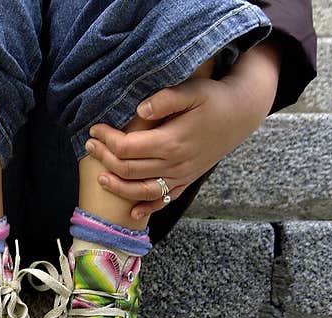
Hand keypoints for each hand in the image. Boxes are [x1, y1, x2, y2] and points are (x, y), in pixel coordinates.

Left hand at [84, 42, 280, 219]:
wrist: (242, 113)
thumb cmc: (214, 98)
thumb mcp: (193, 90)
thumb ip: (165, 99)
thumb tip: (139, 109)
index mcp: (172, 140)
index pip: (127, 146)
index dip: (107, 139)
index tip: (94, 129)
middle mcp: (175, 163)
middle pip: (129, 169)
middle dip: (105, 159)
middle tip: (89, 146)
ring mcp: (181, 175)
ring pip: (142, 190)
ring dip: (118, 187)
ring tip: (100, 178)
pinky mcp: (187, 181)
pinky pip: (164, 200)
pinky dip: (148, 208)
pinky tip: (133, 212)